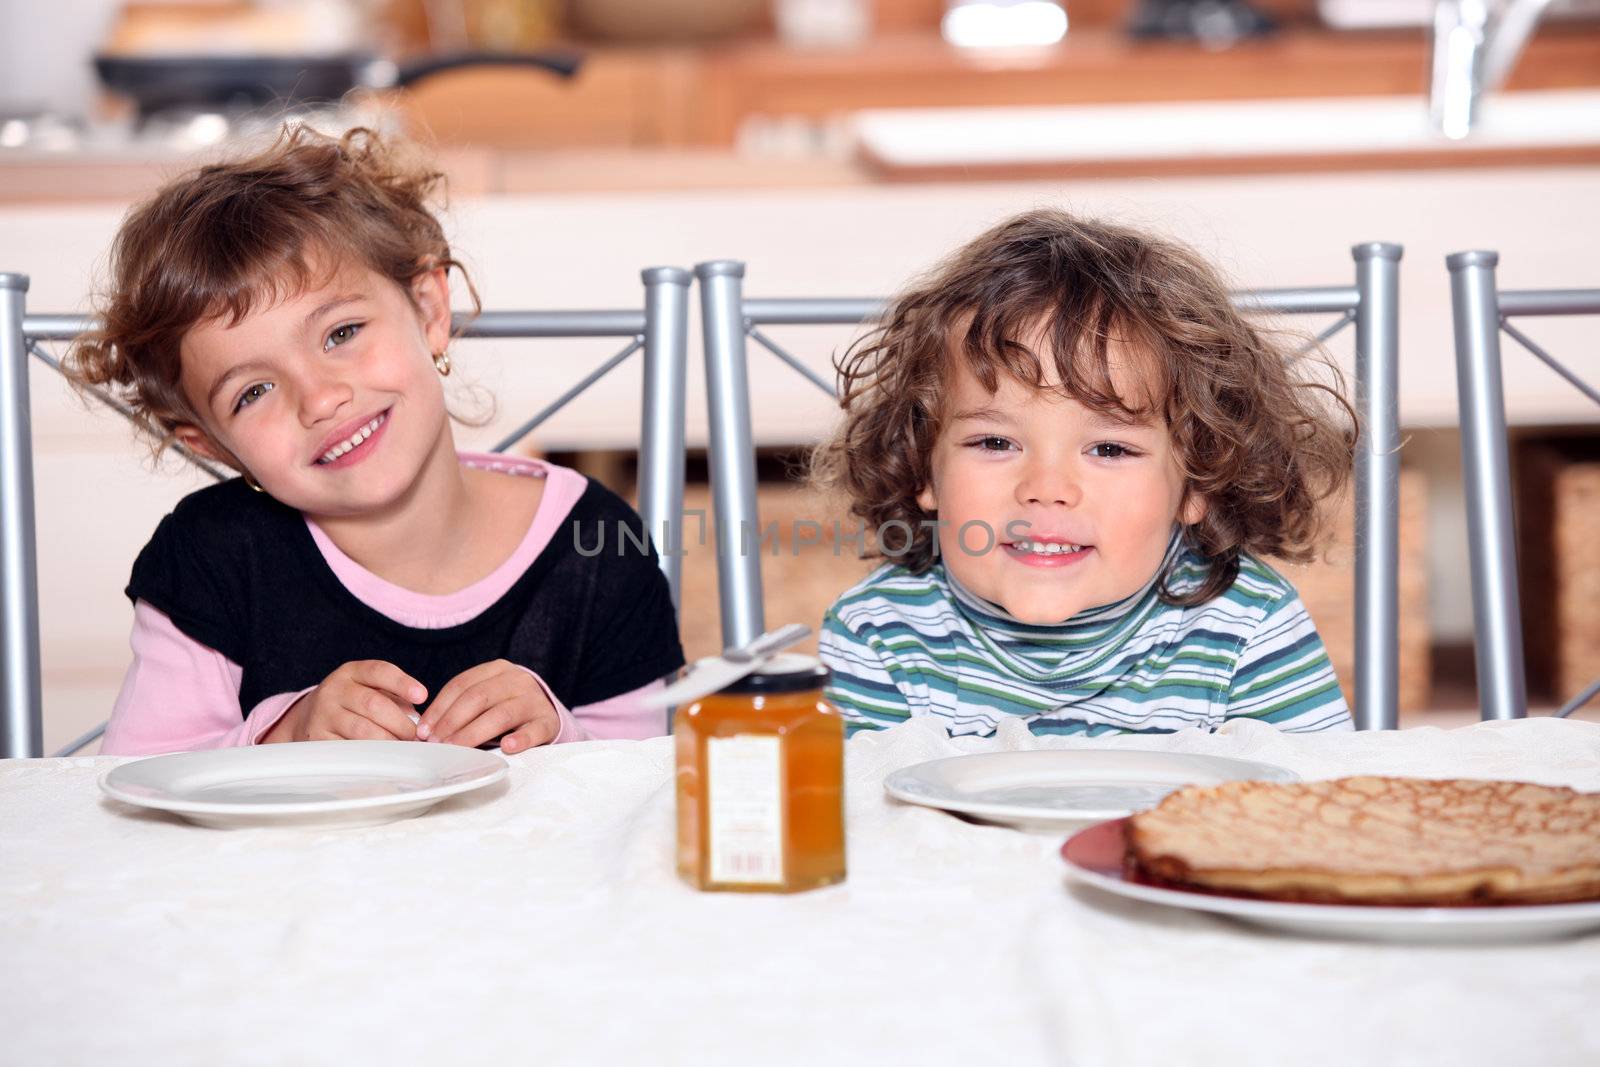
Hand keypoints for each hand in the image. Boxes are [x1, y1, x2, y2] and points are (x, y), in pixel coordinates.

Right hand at [266, 660, 425, 742]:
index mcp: (351, 673)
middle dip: (400, 723)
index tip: (422, 696)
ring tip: (402, 747)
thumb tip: (419, 721)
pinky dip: (369, 755)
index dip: (403, 683)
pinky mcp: (318, 739)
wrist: (309, 718)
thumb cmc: (352, 704)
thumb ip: (393, 699)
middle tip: (415, 736)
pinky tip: (382, 758)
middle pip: (374, 704)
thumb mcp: (369, 690)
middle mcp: (334, 690)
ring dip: (388, 741)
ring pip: (362, 730)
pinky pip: (348, 749)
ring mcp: (323, 715)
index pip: (379, 671)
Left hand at [416, 660, 559, 753]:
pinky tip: (506, 747)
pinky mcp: (548, 721)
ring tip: (457, 749)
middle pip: (479, 697)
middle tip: (437, 744)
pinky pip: (534, 730)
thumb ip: (461, 707)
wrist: (547, 712)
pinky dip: (520, 739)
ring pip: (501, 714)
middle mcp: (516, 680)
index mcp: (496, 670)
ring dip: (474, 733)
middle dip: (452, 722)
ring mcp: (534, 700)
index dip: (439, 708)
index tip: (424, 731)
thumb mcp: (486, 698)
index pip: (462, 685)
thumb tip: (425, 730)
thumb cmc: (506, 707)